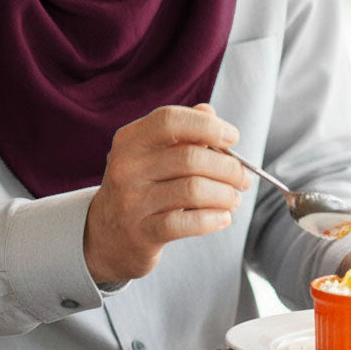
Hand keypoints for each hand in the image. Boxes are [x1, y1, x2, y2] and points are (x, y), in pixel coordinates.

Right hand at [83, 104, 251, 283]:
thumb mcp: (151, 154)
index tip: (232, 137)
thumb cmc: (141, 187)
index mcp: (130, 140)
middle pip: (190, 157)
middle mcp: (126, 167)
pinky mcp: (142, 233)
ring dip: (225, 194)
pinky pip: (188, 222)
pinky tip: (222, 217)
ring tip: (234, 198)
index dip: (207, 125)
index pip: (170, 120)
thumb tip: (210, 112)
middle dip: (228, 167)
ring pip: (193, 190)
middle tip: (243, 177)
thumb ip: (181, 131)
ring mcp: (132, 201)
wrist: (106, 237)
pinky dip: (213, 218)